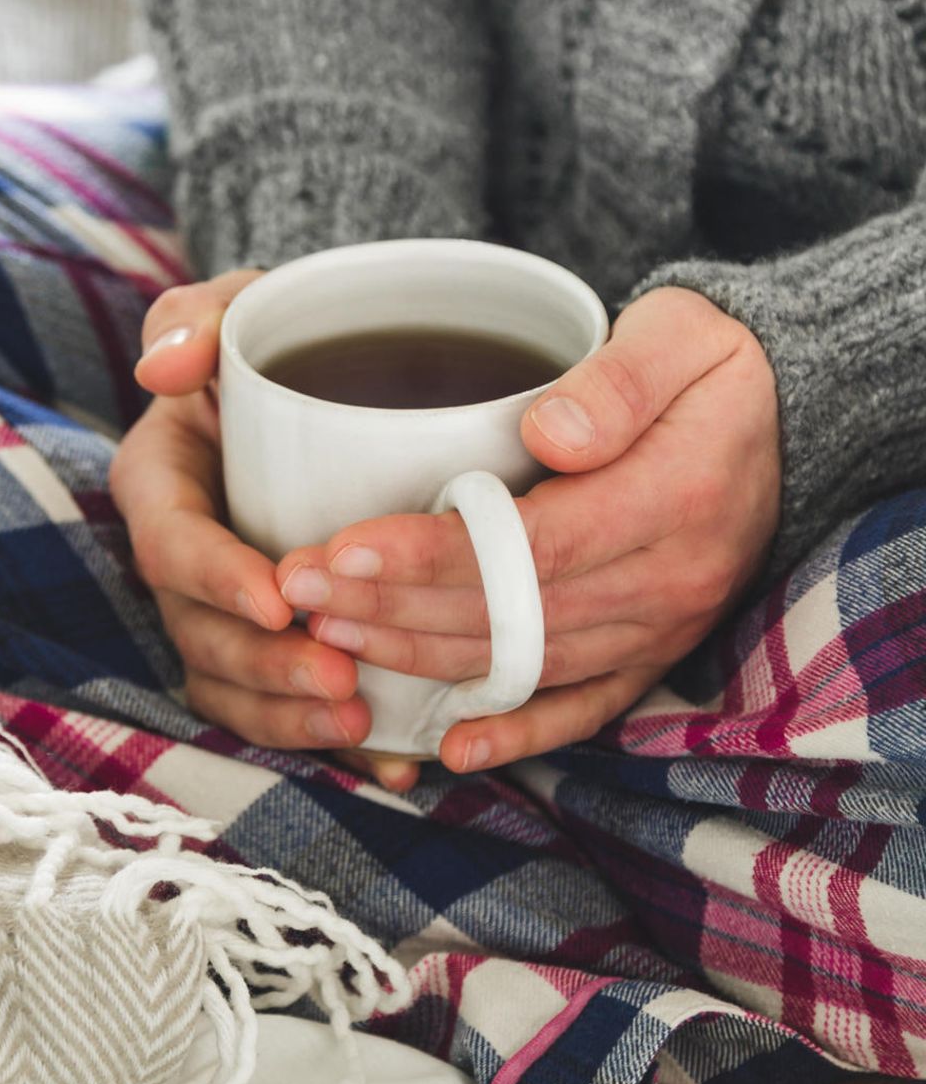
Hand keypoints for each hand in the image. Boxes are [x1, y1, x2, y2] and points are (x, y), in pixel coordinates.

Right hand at [109, 272, 372, 752]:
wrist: (342, 387)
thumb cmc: (287, 343)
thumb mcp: (245, 309)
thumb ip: (198, 316)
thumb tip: (159, 369)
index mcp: (162, 485)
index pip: (168, 542)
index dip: (213, 579)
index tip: (276, 601)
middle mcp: (184, 561)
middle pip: (199, 633)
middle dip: (262, 669)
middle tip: (338, 683)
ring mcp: (224, 611)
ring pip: (232, 686)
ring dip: (289, 719)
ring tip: (361, 725)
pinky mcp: (272, 646)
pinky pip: (284, 706)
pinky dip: (333, 740)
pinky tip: (394, 757)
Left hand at [273, 287, 781, 788]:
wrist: (787, 422)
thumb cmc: (715, 368)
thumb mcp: (683, 336)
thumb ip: (619, 381)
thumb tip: (550, 432)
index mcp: (672, 498)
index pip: (529, 544)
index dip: (430, 554)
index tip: (342, 547)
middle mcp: (666, 581)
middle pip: (508, 612)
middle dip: (390, 605)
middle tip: (296, 588)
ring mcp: (658, 629)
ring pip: (521, 661)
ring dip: (418, 656)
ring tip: (326, 632)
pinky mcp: (650, 654)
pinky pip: (580, 708)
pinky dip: (515, 733)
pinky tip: (447, 748)